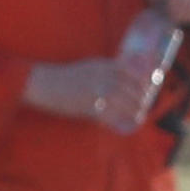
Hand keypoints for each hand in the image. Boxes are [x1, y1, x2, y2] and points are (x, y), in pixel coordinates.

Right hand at [24, 44, 172, 130]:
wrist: (43, 83)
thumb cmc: (64, 77)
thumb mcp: (88, 67)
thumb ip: (105, 70)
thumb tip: (121, 78)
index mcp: (102, 66)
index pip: (129, 72)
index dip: (141, 81)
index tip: (147, 88)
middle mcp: (102, 77)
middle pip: (130, 88)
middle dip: (140, 98)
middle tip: (143, 105)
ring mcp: (97, 92)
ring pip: (124, 102)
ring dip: (133, 110)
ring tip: (138, 115)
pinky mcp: (89, 106)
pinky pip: (110, 115)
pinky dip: (119, 120)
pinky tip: (123, 124)